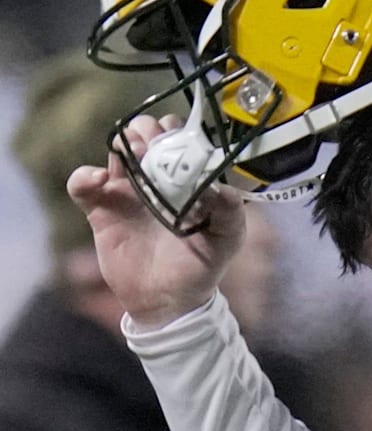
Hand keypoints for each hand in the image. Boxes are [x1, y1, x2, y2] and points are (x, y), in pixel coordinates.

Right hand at [67, 114, 246, 327]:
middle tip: (152, 143)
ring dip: (123, 143)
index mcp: (188, 179)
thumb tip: (223, 188)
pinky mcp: (102, 209)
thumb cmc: (202, 265)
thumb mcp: (226, 240)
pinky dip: (84, 176)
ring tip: (132, 154)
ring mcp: (129, 191)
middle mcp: (158, 179)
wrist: (168, 300)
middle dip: (148, 130)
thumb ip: (230, 214)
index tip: (179, 140)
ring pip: (118, 150)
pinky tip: (98, 180)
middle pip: (148, 135)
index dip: (179, 132)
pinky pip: (83, 185)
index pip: (182, 138)